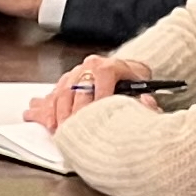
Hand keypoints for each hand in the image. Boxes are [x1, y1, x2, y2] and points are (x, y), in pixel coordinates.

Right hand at [27, 59, 152, 132]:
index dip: (97, 99)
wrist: (124, 72)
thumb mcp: (143, 87)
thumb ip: (147, 98)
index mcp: (109, 66)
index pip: (100, 78)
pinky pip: (52, 95)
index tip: (95, 118)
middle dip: (74, 111)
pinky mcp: (65, 82)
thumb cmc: (132, 82)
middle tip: (73, 129)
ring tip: (59, 129)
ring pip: (61, 91)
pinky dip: (48, 109)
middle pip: (76, 88)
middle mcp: (89, 66)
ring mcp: (75, 73)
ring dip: (58, 112)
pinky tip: (48, 122)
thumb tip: (147, 104)